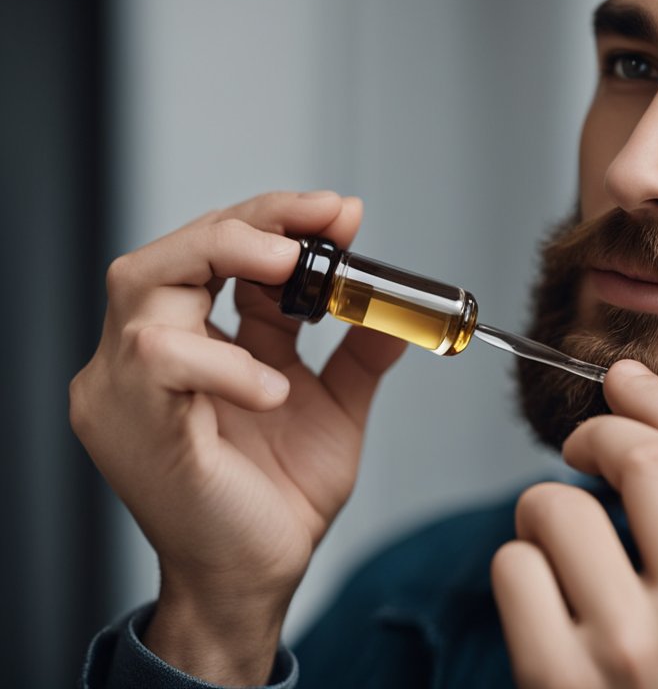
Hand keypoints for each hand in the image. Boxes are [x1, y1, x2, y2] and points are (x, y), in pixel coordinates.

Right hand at [70, 190, 406, 683]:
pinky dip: (224, 362)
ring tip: (293, 267)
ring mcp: (129, 385)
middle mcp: (149, 353)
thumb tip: (397, 303)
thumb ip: (358, 352)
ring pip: (143, 282)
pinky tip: (274, 388)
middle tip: (321, 220)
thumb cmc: (279, 500)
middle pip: (174, 249)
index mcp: (197, 342)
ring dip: (224, 257)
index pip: (218, 252)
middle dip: (252, 221)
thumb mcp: (334, 408)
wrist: (256, 576)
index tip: (342, 212)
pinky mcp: (130, 420)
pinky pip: (160, 359)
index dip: (279, 222)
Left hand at [492, 360, 657, 687]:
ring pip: (557, 508)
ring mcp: (630, 649)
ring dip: (539, 516)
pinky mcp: (559, 681)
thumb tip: (649, 437)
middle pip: (643, 458)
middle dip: (596, 434)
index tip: (626, 380)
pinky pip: (513, 569)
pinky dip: (513, 573)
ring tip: (552, 554)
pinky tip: (535, 609)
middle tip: (576, 449)